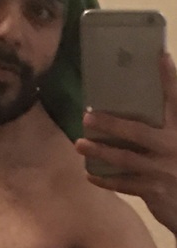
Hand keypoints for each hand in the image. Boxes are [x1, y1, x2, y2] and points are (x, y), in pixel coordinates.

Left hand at [75, 51, 176, 233]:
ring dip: (100, 152)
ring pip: (125, 159)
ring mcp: (162, 170)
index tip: (160, 56)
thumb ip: (169, 125)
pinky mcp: (153, 191)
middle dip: (111, 124)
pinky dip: (105, 180)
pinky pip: (124, 184)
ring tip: (80, 144)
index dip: (169, 78)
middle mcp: (172, 147)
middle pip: (137, 132)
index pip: (176, 99)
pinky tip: (90, 175)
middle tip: (87, 117)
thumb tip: (148, 113)